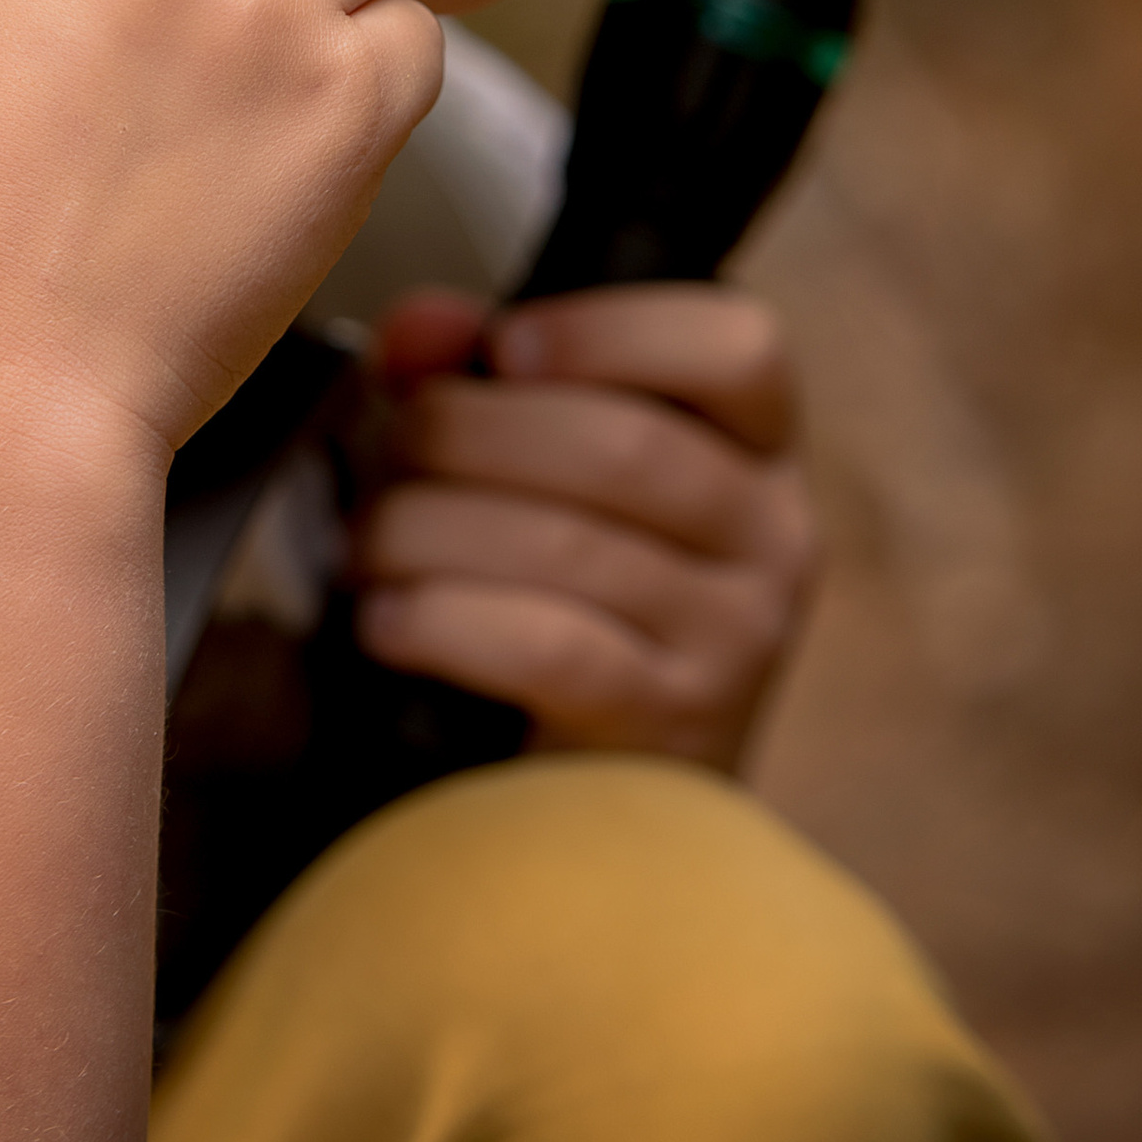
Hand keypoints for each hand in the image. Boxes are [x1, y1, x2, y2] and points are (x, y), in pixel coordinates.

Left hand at [340, 283, 819, 768]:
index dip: (611, 329)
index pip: (740, 349)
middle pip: (627, 444)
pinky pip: (552, 649)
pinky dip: (447, 620)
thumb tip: (415, 328)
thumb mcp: (537, 476)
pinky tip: (386, 619)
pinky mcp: (676, 732)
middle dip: (472, 432)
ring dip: (433, 528)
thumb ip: (478, 379)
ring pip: (571, 546)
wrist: (608, 813)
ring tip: (366, 542)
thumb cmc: (564, 603)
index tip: (503, 346)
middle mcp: (775, 539)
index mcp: (757, 452)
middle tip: (389, 447)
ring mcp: (740, 641)